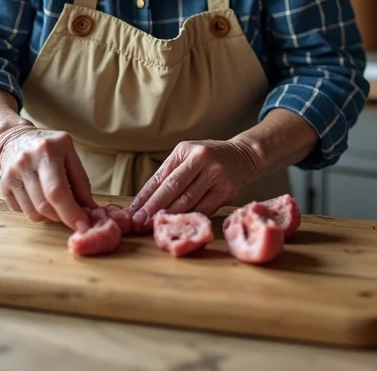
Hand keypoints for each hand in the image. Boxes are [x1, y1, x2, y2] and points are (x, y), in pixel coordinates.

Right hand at [0, 124, 95, 231]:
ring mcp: (12, 175)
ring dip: (50, 216)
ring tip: (56, 202)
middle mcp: (26, 162)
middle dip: (63, 217)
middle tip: (73, 217)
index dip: (71, 212)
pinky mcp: (4, 186)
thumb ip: (81, 181)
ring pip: (34, 213)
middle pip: (44, 205)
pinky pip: (23, 212)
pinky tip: (39, 197)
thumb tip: (91, 210)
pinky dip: (36, 212)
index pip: (57, 190)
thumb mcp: (69, 153)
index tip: (83, 226)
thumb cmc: (48, 147)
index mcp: (47, 151)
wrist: (14, 138)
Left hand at [128, 139, 261, 228]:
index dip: (145, 197)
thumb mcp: (187, 157)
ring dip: (169, 216)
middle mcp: (201, 159)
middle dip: (153, 208)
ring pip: (188, 201)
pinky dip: (189, 218)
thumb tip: (142, 203)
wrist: (244, 156)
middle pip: (173, 188)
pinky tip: (178, 225)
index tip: (132, 213)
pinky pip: (204, 209)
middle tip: (139, 223)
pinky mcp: (227, 191)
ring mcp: (216, 175)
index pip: (161, 177)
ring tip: (154, 227)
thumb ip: (168, 176)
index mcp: (185, 150)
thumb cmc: (209, 159)